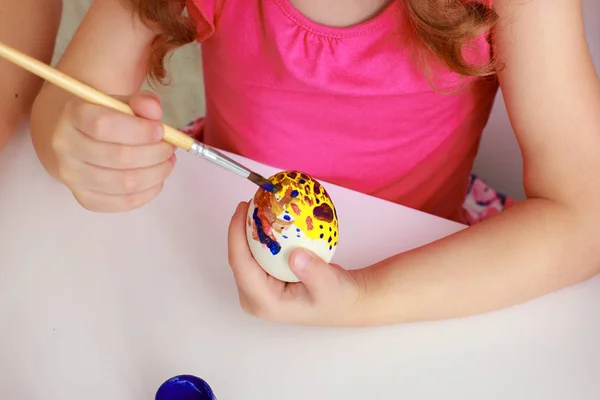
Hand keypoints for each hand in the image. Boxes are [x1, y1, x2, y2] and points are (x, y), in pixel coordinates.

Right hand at [52, 91, 175, 211]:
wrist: (77, 139)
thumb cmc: (106, 119)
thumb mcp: (122, 103)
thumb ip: (141, 103)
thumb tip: (155, 110)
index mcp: (73, 115)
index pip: (104, 125)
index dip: (139, 131)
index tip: (161, 131)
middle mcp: (65, 146)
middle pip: (118, 156)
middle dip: (154, 154)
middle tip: (170, 149)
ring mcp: (72, 176)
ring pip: (123, 182)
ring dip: (155, 174)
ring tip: (167, 163)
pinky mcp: (84, 198)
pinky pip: (122, 202)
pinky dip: (148, 192)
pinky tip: (157, 179)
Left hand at [227, 201, 368, 325]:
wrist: (344, 300)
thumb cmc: (337, 297)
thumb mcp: (332, 286)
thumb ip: (315, 273)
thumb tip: (295, 254)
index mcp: (265, 303)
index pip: (241, 266)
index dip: (236, 235)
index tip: (244, 209)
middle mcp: (255, 298)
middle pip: (238, 259)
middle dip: (239, 229)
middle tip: (249, 203)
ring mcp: (257, 290)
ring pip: (243, 254)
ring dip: (247, 230)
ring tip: (254, 206)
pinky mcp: (262, 280)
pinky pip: (253, 253)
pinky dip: (258, 235)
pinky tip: (265, 216)